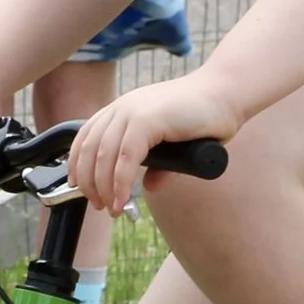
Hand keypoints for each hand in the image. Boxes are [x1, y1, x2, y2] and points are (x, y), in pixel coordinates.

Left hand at [62, 70, 241, 213]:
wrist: (226, 95)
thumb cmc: (203, 118)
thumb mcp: (173, 145)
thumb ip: (159, 165)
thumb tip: (149, 186)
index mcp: (122, 109)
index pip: (86, 137)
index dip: (77, 164)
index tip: (79, 187)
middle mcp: (122, 107)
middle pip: (90, 150)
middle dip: (89, 182)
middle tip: (98, 205)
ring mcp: (133, 111)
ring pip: (104, 157)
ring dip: (103, 187)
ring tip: (111, 208)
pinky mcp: (148, 119)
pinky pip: (126, 158)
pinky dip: (120, 183)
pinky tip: (123, 199)